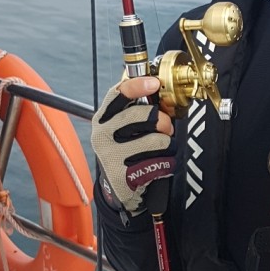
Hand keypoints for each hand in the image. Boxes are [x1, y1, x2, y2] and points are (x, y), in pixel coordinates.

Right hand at [91, 77, 174, 215]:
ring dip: (167, 145)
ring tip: (162, 149)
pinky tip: (157, 166)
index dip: (137, 85)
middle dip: (163, 121)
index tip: (154, 83)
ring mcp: (110, 155)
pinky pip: (158, 162)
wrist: (119, 187)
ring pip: (156, 140)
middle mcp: (102, 134)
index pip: (117, 94)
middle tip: (166, 128)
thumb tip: (160, 92)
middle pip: (142, 115)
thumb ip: (137, 110)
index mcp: (103, 118)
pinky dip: (166, 163)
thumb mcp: (124, 128)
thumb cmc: (126, 150)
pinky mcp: (122, 175)